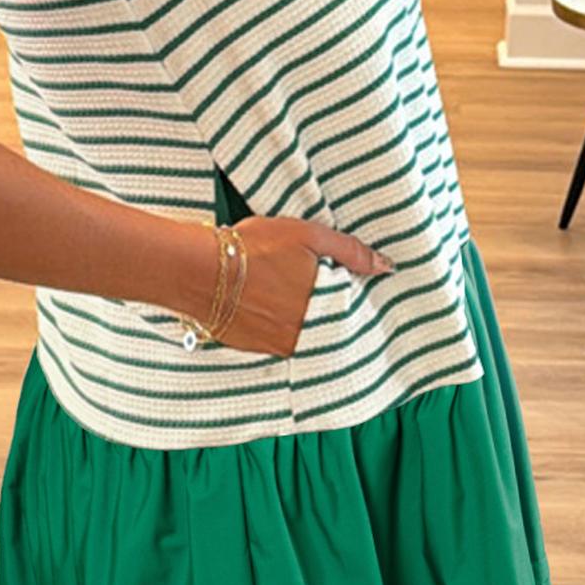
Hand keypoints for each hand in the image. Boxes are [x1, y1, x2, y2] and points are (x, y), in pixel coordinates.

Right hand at [186, 215, 393, 359]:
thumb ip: (351, 252)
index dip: (349, 297)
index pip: (351, 311)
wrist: (197, 270)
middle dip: (323, 308)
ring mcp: (276, 346)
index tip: (344, 286)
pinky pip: (276, 339)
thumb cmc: (252, 248)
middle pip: (326, 325)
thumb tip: (387, 267)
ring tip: (283, 292)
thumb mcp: (308, 236)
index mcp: (323, 311)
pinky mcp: (252, 348)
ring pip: (301, 334)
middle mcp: (303, 337)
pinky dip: (275, 325)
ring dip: (298, 318)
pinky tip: (265, 303)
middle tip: (307, 285)